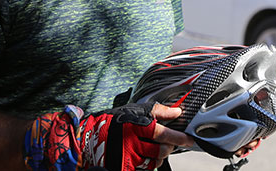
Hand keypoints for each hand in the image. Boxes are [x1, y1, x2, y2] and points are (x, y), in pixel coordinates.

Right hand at [78, 102, 192, 169]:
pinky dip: (148, 164)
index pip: (159, 131)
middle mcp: (131, 141)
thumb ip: (155, 111)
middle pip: (160, 149)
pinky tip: (144, 157)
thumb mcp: (132, 111)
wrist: (87, 137)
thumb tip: (176, 111)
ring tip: (157, 149)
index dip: (176, 135)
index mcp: (133, 124)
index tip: (188, 137)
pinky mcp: (125, 167)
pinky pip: (144, 169)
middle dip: (170, 147)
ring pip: (154, 161)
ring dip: (160, 157)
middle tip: (173, 143)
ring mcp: (128, 155)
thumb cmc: (112, 122)